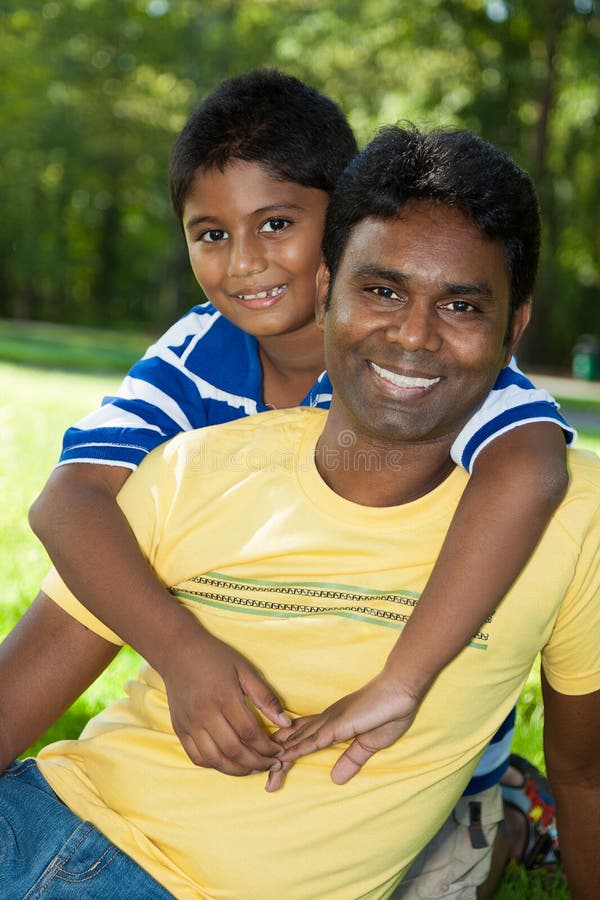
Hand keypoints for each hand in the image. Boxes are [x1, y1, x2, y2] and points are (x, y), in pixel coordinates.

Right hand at [161, 626, 289, 775]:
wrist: (179, 651)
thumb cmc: (216, 657)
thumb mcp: (245, 670)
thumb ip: (266, 697)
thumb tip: (286, 723)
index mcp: (224, 697)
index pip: (250, 733)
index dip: (267, 747)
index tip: (278, 751)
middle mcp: (205, 714)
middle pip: (234, 751)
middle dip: (257, 763)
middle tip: (271, 765)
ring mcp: (189, 723)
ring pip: (215, 759)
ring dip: (237, 770)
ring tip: (253, 768)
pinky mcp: (179, 728)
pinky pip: (197, 757)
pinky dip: (214, 765)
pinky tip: (228, 762)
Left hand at [269, 673, 418, 787]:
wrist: (401, 690)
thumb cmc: (389, 712)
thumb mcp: (369, 744)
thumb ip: (352, 759)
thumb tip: (336, 779)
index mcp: (332, 724)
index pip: (304, 741)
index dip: (289, 755)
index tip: (275, 772)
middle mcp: (326, 720)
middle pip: (295, 742)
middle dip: (278, 760)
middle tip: (264, 781)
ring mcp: (330, 720)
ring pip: (300, 741)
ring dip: (282, 757)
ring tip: (264, 773)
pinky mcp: (338, 723)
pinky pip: (314, 739)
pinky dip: (297, 749)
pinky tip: (284, 756)